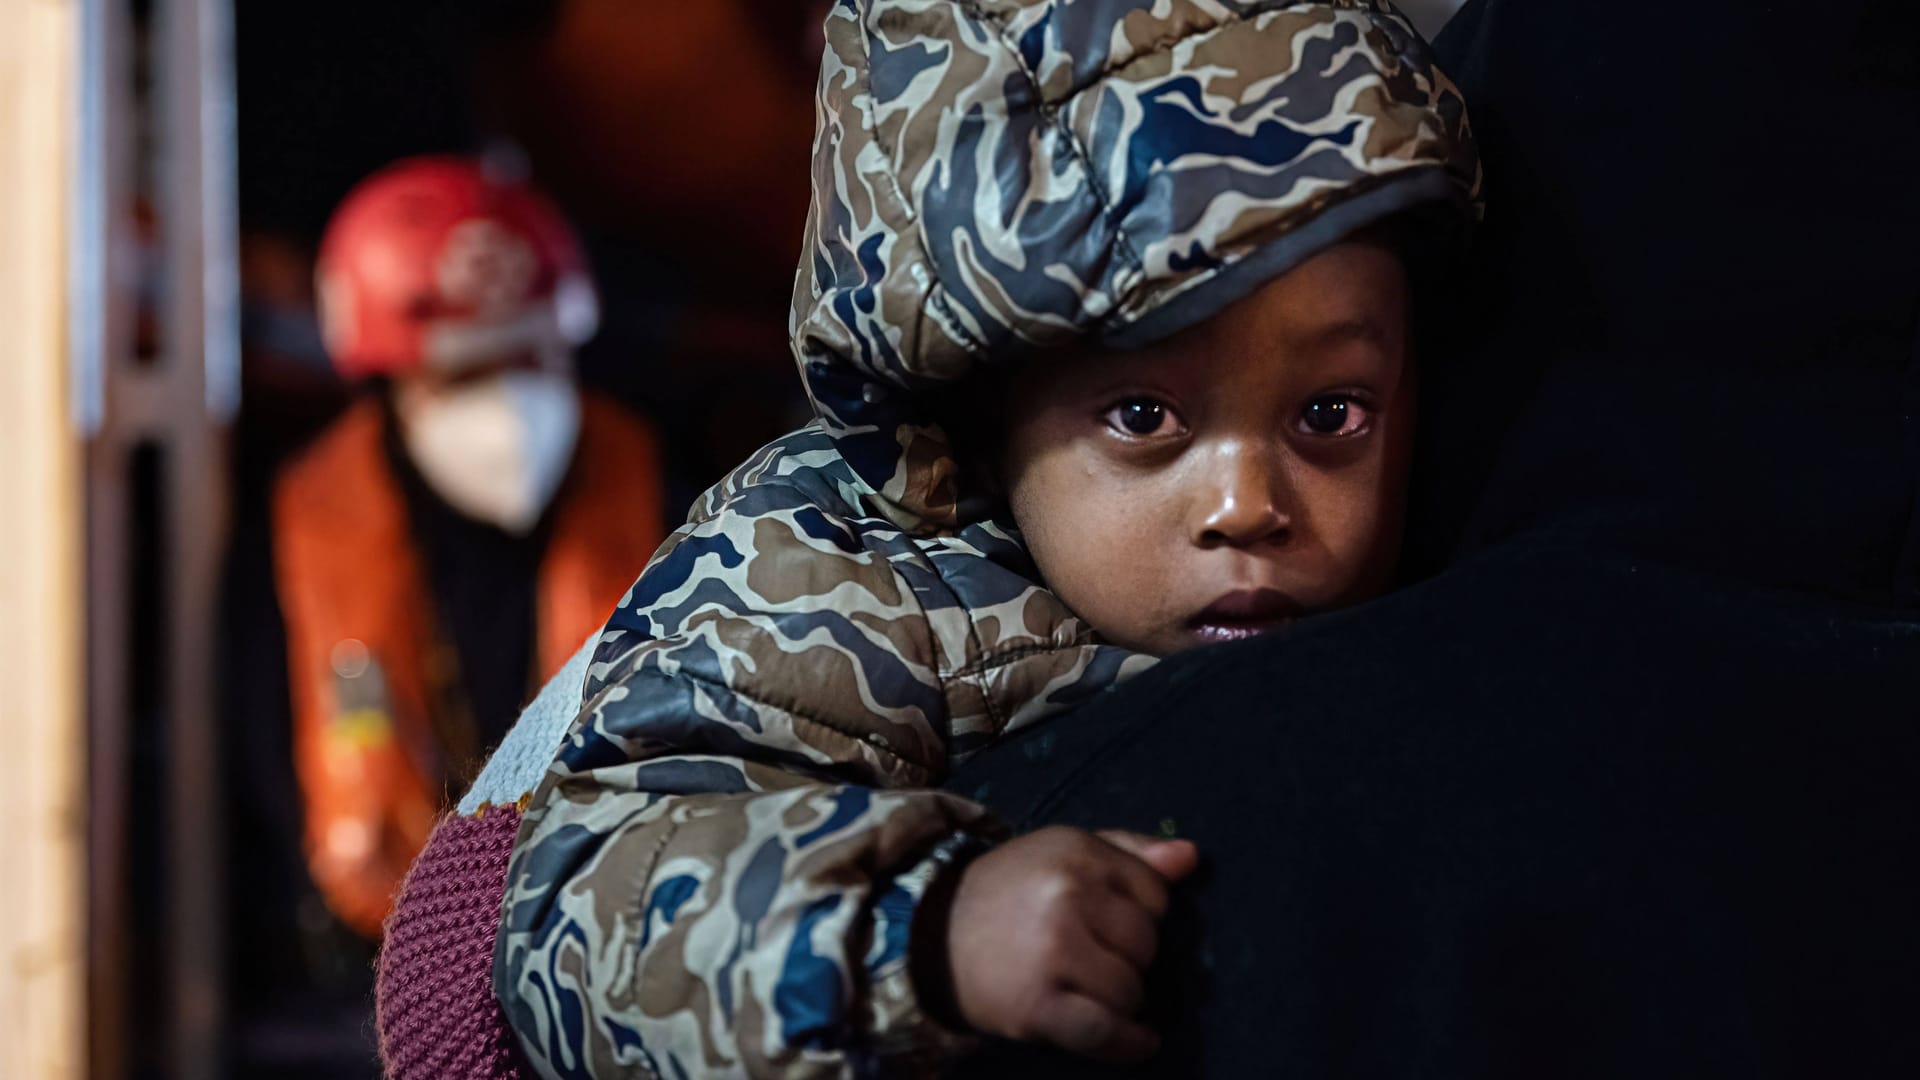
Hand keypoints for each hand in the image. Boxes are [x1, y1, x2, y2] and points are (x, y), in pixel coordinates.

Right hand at [945, 826, 1199, 1062]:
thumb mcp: (1062, 851)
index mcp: (1075, 852)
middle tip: (1093, 957)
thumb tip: (1192, 858)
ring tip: (1090, 988)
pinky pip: (1106, 1032)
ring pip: (1131, 989)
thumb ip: (1129, 851)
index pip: (1155, 893)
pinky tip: (1140, 1042)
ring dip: (1121, 997)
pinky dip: (1129, 1044)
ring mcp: (1053, 953)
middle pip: (1146, 943)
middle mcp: (1066, 897)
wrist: (930, 934)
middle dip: (1129, 956)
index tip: (1113, 922)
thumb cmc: (1009, 890)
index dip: (1141, 912)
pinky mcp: (1038, 1005)